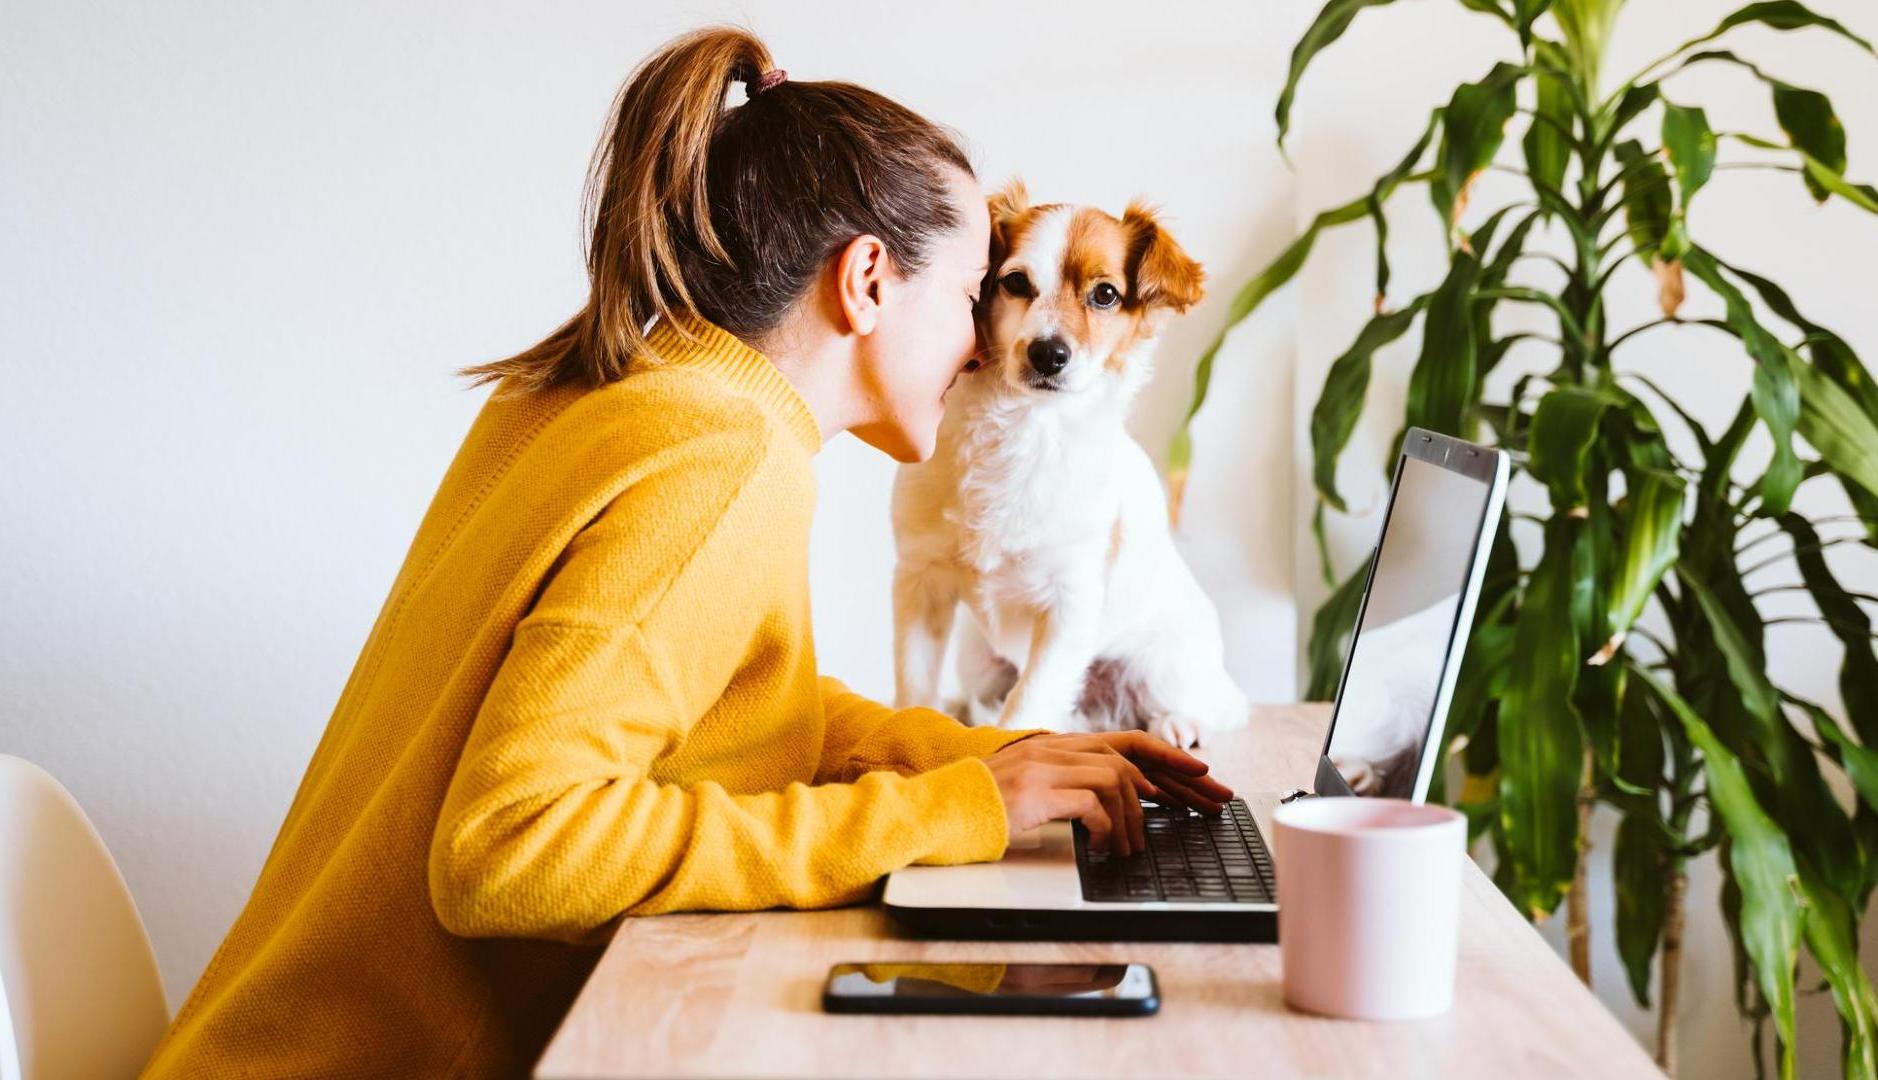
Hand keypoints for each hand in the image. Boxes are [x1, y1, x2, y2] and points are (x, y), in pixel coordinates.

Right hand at [985, 731, 1234, 855]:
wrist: (937, 809)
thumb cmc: (981, 806)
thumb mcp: (1030, 789)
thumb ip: (1066, 785)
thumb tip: (1110, 806)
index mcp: (1057, 746)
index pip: (1126, 741)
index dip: (1167, 755)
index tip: (1201, 772)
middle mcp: (1054, 749)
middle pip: (1131, 756)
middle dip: (1175, 781)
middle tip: (1205, 804)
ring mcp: (1045, 767)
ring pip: (1116, 781)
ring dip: (1133, 818)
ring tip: (1130, 848)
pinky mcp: (1036, 791)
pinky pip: (1092, 804)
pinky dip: (1108, 828)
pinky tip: (1105, 847)